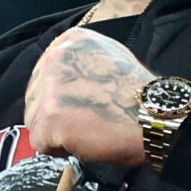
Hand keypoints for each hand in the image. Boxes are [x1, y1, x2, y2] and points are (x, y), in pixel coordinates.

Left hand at [24, 28, 154, 165]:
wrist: (155, 118)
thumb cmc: (139, 94)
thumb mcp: (109, 56)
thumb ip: (81, 61)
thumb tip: (59, 79)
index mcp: (69, 40)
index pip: (45, 73)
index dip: (61, 96)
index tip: (81, 105)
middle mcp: (55, 56)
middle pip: (36, 96)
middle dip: (57, 114)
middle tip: (88, 121)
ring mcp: (50, 86)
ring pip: (35, 119)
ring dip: (57, 132)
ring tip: (89, 130)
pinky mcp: (49, 115)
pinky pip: (40, 142)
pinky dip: (58, 150)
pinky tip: (84, 141)